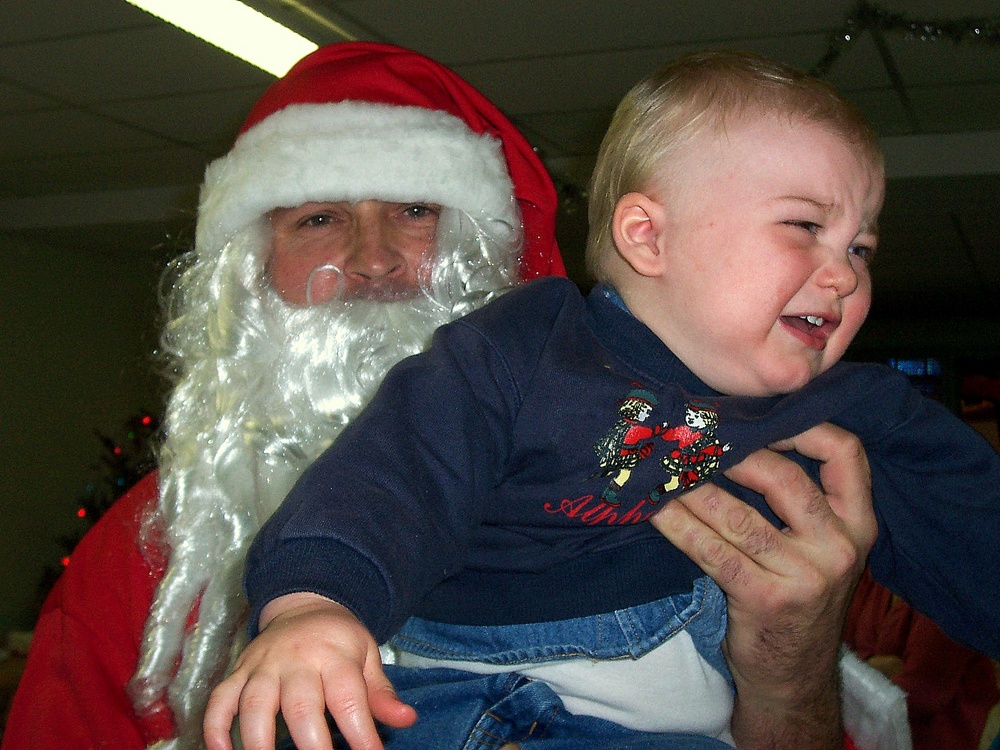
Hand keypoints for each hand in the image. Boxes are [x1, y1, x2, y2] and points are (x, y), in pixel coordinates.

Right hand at [203, 592, 416, 749]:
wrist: (303, 604)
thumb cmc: (339, 640)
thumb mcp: (367, 656)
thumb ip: (381, 693)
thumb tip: (406, 719)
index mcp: (334, 654)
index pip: (348, 697)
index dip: (360, 732)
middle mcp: (296, 659)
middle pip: (301, 704)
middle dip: (311, 743)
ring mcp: (263, 666)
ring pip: (255, 704)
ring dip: (259, 741)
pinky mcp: (238, 672)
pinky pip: (220, 700)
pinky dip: (215, 728)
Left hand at [650, 423, 876, 749]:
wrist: (794, 676)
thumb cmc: (799, 596)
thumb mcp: (821, 547)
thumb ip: (803, 499)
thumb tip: (740, 434)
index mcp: (859, 524)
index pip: (846, 454)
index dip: (802, 426)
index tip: (757, 414)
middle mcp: (840, 547)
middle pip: (785, 478)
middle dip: (733, 454)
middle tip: (694, 438)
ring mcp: (805, 576)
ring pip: (738, 515)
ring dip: (693, 486)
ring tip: (664, 464)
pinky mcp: (765, 599)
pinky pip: (711, 549)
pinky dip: (677, 524)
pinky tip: (654, 507)